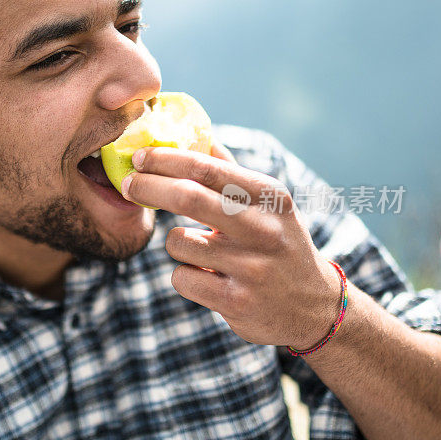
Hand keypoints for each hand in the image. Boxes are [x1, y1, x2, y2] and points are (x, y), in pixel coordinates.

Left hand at [121, 145, 340, 347]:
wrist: (313, 306)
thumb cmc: (277, 242)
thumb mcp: (267, 203)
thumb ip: (228, 170)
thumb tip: (193, 133)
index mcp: (269, 196)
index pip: (207, 167)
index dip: (165, 159)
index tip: (140, 157)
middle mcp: (263, 229)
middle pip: (187, 197)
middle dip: (148, 187)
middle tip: (128, 184)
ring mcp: (250, 267)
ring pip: (177, 242)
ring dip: (176, 242)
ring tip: (200, 249)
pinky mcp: (235, 301)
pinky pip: (181, 278)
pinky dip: (185, 276)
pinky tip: (208, 278)